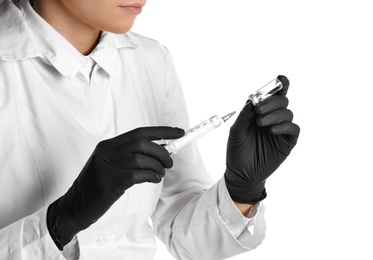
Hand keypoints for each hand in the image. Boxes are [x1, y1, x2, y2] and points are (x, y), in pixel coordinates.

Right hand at [47, 127, 183, 249]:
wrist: (75, 206)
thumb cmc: (98, 185)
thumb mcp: (111, 164)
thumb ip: (130, 155)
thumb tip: (161, 150)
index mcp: (108, 144)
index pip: (140, 132)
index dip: (162, 131)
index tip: (179, 132)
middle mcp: (107, 151)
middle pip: (142, 143)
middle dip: (162, 151)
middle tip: (170, 162)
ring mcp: (107, 165)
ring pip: (142, 159)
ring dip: (158, 166)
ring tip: (160, 174)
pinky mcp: (110, 181)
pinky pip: (139, 174)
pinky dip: (151, 176)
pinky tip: (154, 179)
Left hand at [224, 75, 299, 203]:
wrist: (241, 173)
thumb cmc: (238, 150)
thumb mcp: (237, 130)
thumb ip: (245, 115)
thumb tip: (253, 99)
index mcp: (261, 112)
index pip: (274, 95)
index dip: (280, 85)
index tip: (280, 79)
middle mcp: (273, 118)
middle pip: (282, 100)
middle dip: (272, 101)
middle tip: (259, 109)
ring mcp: (281, 130)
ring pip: (288, 113)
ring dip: (275, 114)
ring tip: (260, 123)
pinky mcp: (287, 143)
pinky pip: (293, 129)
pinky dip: (284, 126)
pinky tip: (271, 130)